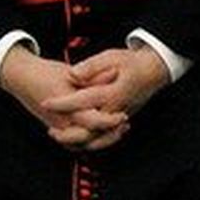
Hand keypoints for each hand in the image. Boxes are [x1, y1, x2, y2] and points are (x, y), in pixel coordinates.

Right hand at [0, 45, 130, 151]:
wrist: (23, 78)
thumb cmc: (47, 73)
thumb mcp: (71, 72)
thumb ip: (94, 76)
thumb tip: (115, 73)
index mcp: (66, 105)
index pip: (92, 121)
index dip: (110, 121)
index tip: (123, 116)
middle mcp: (61, 120)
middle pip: (89, 138)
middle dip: (109, 135)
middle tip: (124, 124)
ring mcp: (58, 128)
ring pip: (82, 145)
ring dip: (102, 140)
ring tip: (119, 130)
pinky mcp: (57, 130)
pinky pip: (74, 144)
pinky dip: (89, 142)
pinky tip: (104, 134)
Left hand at [40, 47, 171, 152]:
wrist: (154, 72)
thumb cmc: (131, 63)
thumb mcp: (111, 57)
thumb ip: (91, 67)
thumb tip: (72, 74)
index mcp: (112, 93)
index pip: (82, 102)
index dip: (62, 104)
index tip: (45, 102)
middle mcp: (115, 110)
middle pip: (89, 131)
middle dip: (67, 135)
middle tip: (51, 130)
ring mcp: (119, 118)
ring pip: (96, 140)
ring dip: (76, 142)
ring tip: (59, 136)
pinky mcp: (120, 122)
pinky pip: (103, 138)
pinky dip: (88, 142)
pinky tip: (74, 138)